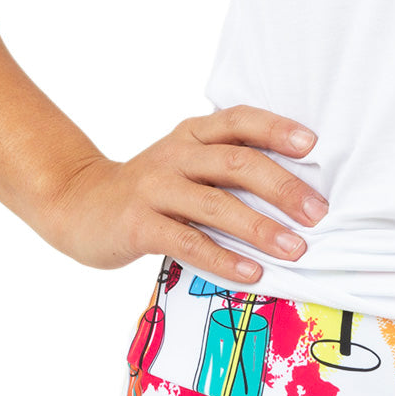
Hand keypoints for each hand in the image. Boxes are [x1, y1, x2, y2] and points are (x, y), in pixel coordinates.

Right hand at [39, 104, 328, 284]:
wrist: (77, 204)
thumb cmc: (152, 193)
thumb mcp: (187, 167)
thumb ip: (228, 171)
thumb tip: (297, 196)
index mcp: (192, 136)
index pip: (239, 121)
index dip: (276, 129)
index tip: (312, 145)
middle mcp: (176, 156)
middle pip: (236, 162)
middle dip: (282, 188)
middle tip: (317, 213)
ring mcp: (155, 188)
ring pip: (215, 203)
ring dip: (260, 227)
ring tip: (294, 249)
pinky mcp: (139, 224)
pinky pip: (188, 241)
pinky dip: (223, 258)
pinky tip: (251, 273)